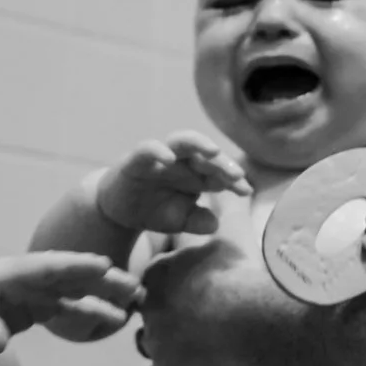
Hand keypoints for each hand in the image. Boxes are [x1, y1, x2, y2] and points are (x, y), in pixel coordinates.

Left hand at [0, 251, 142, 356]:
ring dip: (99, 297)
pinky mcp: (23, 311)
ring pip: (68, 293)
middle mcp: (17, 280)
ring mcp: (22, 295)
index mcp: (3, 275)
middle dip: (100, 280)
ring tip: (132, 305)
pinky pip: (61, 308)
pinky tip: (108, 320)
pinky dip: (85, 312)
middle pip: (66, 276)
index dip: (74, 266)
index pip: (46, 267)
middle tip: (135, 286)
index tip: (105, 265)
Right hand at [95, 131, 250, 235]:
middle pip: (206, 154)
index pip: (219, 172)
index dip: (233, 179)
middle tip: (236, 174)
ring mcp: (160, 158)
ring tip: (213, 151)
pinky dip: (157, 150)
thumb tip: (215, 224)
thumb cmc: (155, 210)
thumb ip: (197, 221)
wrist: (119, 210)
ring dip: (198, 143)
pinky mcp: (136, 159)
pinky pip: (147, 149)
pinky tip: (168, 158)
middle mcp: (181, 161)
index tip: (246, 190)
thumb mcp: (179, 221)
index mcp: (196, 174)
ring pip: (181, 141)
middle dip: (222, 162)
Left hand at [131, 239, 262, 365]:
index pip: (151, 282)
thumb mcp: (226, 244)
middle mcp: (148, 307)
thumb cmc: (242, 279)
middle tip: (192, 322)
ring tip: (189, 350)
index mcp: (158, 274)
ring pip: (144, 345)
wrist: (250, 319)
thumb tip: (220, 209)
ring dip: (161, 348)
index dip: (171, 289)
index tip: (192, 295)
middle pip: (146, 312)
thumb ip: (213, 234)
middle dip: (164, 316)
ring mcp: (154, 341)